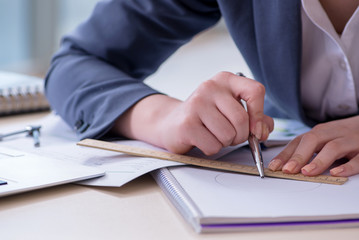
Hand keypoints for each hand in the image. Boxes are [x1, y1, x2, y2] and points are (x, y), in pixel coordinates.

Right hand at [114, 71, 273, 154]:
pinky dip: (211, 149)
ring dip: (225, 143)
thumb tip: (264, 130)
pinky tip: (202, 140)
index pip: (255, 91)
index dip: (259, 115)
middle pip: (242, 119)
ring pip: (228, 135)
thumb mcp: (231, 110)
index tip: (256, 129)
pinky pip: (213, 145)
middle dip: (240, 136)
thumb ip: (255, 118)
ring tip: (214, 135)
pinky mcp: (187, 123)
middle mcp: (210, 86)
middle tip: (231, 136)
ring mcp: (196, 103)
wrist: (172, 122)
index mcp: (225, 80)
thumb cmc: (206, 117)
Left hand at [268, 116, 358, 176]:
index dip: (285, 154)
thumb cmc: (344, 135)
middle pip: (313, 140)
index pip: (298, 141)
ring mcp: (349, 141)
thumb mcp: (324, 139)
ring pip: (333, 148)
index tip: (274, 166)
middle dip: (298, 156)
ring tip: (307, 172)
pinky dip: (347, 166)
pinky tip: (336, 173)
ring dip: (318, 160)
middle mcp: (332, 134)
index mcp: (320, 132)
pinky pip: (358, 158)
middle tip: (288, 169)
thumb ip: (308, 150)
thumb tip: (285, 165)